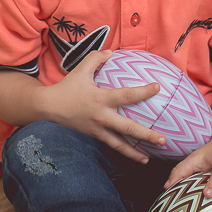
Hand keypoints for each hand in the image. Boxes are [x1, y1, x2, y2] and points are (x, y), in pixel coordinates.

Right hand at [39, 50, 165, 162]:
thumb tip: (112, 52)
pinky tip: (135, 157)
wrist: (48, 107)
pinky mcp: (94, 136)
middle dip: (146, 135)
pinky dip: (123, 153)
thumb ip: (96, 58)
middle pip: (128, 128)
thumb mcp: (81, 69)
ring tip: (149, 159)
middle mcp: (101, 117)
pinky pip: (111, 146)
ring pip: (119, 144)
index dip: (142, 92)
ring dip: (135, 153)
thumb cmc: (67, 87)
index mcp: (100, 99)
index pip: (126, 95)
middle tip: (163, 140)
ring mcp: (97, 130)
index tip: (157, 88)